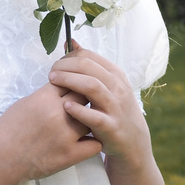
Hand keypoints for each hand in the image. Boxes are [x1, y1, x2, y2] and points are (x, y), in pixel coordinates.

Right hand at [0, 82, 102, 181]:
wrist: (0, 158)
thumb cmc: (10, 129)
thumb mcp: (25, 102)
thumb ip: (47, 94)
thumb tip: (64, 87)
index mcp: (44, 98)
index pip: (70, 80)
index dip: (74, 82)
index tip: (74, 86)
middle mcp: (57, 114)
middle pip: (84, 95)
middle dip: (85, 96)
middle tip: (84, 101)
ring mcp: (65, 135)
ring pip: (92, 118)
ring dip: (90, 118)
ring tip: (87, 120)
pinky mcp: (69, 155)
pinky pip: (94, 144)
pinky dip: (93, 141)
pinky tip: (87, 140)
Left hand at [47, 43, 150, 165]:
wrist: (133, 141)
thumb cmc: (114, 109)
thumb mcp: (107, 84)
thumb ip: (89, 65)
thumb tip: (70, 43)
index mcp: (115, 74)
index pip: (89, 56)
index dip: (68, 57)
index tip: (57, 65)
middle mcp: (117, 87)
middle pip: (88, 67)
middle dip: (65, 66)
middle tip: (51, 73)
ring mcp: (115, 107)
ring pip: (92, 86)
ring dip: (69, 81)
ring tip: (53, 82)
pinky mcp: (111, 127)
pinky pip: (94, 116)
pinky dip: (78, 110)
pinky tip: (65, 106)